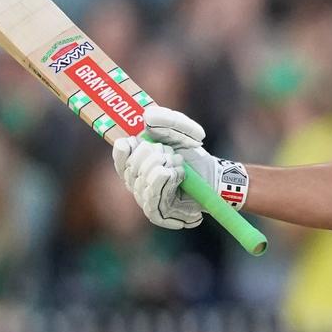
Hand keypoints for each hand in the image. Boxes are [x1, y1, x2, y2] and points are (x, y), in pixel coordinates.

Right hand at [111, 105, 250, 228]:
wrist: (212, 176)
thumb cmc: (191, 155)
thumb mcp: (181, 130)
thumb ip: (167, 119)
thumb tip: (147, 117)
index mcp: (135, 163)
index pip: (119, 158)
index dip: (123, 151)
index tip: (133, 141)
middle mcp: (136, 182)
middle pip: (132, 170)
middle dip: (153, 156)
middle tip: (171, 153)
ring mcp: (145, 199)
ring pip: (142, 184)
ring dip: (163, 169)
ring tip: (179, 164)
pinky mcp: (158, 214)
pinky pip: (154, 199)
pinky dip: (168, 183)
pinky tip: (179, 175)